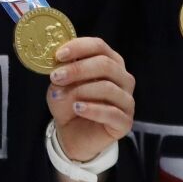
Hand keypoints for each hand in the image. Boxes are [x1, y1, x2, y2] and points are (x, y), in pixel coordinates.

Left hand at [46, 35, 134, 163]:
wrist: (72, 135)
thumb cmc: (70, 104)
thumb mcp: (60, 86)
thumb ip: (61, 74)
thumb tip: (59, 66)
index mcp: (110, 62)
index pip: (99, 46)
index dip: (79, 47)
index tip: (59, 55)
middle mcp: (123, 78)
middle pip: (105, 65)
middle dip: (78, 69)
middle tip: (56, 76)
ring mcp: (126, 100)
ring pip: (108, 88)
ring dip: (81, 90)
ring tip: (61, 96)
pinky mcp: (125, 122)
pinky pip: (111, 112)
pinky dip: (92, 109)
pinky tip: (77, 108)